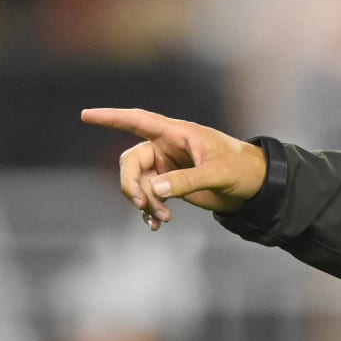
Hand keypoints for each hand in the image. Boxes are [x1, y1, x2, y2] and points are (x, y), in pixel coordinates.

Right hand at [80, 107, 268, 229]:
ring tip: (163, 219)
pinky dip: (149, 210)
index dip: (111, 118)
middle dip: (131, 185)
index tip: (86, 116)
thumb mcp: (218, 173)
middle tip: (142, 205)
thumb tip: (155, 190)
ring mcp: (166, 167)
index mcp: (176, 134)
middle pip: (130, 161)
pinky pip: (148, 196)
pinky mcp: (170, 185)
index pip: (138, 121)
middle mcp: (166, 147)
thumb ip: (187, 181)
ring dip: (143, 202)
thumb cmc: (241, 169)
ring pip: (137, 182)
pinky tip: (157, 224)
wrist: (254, 187)